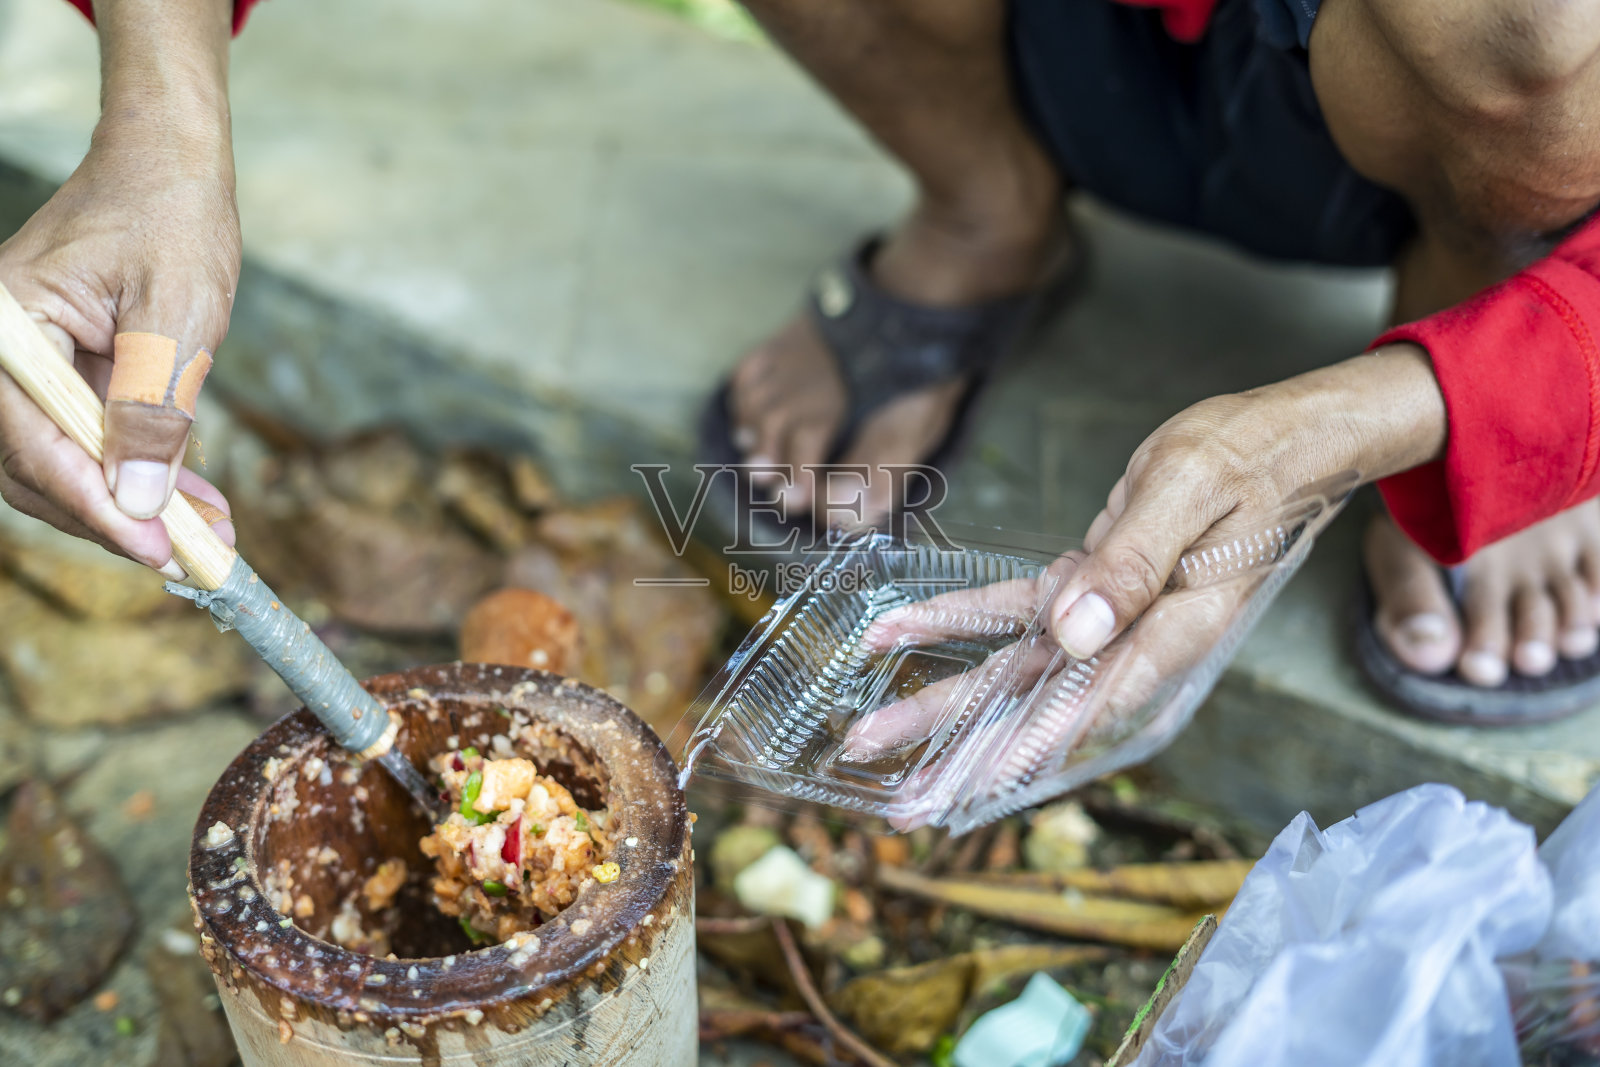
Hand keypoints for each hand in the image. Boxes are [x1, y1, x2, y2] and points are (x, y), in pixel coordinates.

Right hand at [0, 0, 237, 571]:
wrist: (171, 168)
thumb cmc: (172, 221)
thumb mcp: (176, 319)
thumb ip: (153, 411)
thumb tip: (136, 501)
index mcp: (6, 326)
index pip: (34, 441)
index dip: (96, 506)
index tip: (157, 549)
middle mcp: (0, 349)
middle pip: (35, 467)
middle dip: (114, 518)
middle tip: (190, 556)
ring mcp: (25, 364)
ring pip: (62, 464)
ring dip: (132, 507)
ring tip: (207, 537)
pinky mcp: (59, 374)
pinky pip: (88, 439)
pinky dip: (138, 475)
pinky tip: (196, 504)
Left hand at [836, 345, 1447, 825]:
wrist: (1283, 443)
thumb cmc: (1250, 458)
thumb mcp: (1190, 492)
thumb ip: (1134, 564)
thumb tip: (1076, 634)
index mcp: (1172, 630)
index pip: (1089, 704)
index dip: (1024, 749)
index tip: (966, 787)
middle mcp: (1136, 640)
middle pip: (1037, 705)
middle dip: (964, 756)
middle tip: (901, 805)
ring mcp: (1112, 619)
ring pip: (1015, 671)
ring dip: (944, 703)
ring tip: (875, 740)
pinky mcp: (1094, 588)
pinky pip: (1015, 610)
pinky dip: (955, 617)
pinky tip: (899, 629)